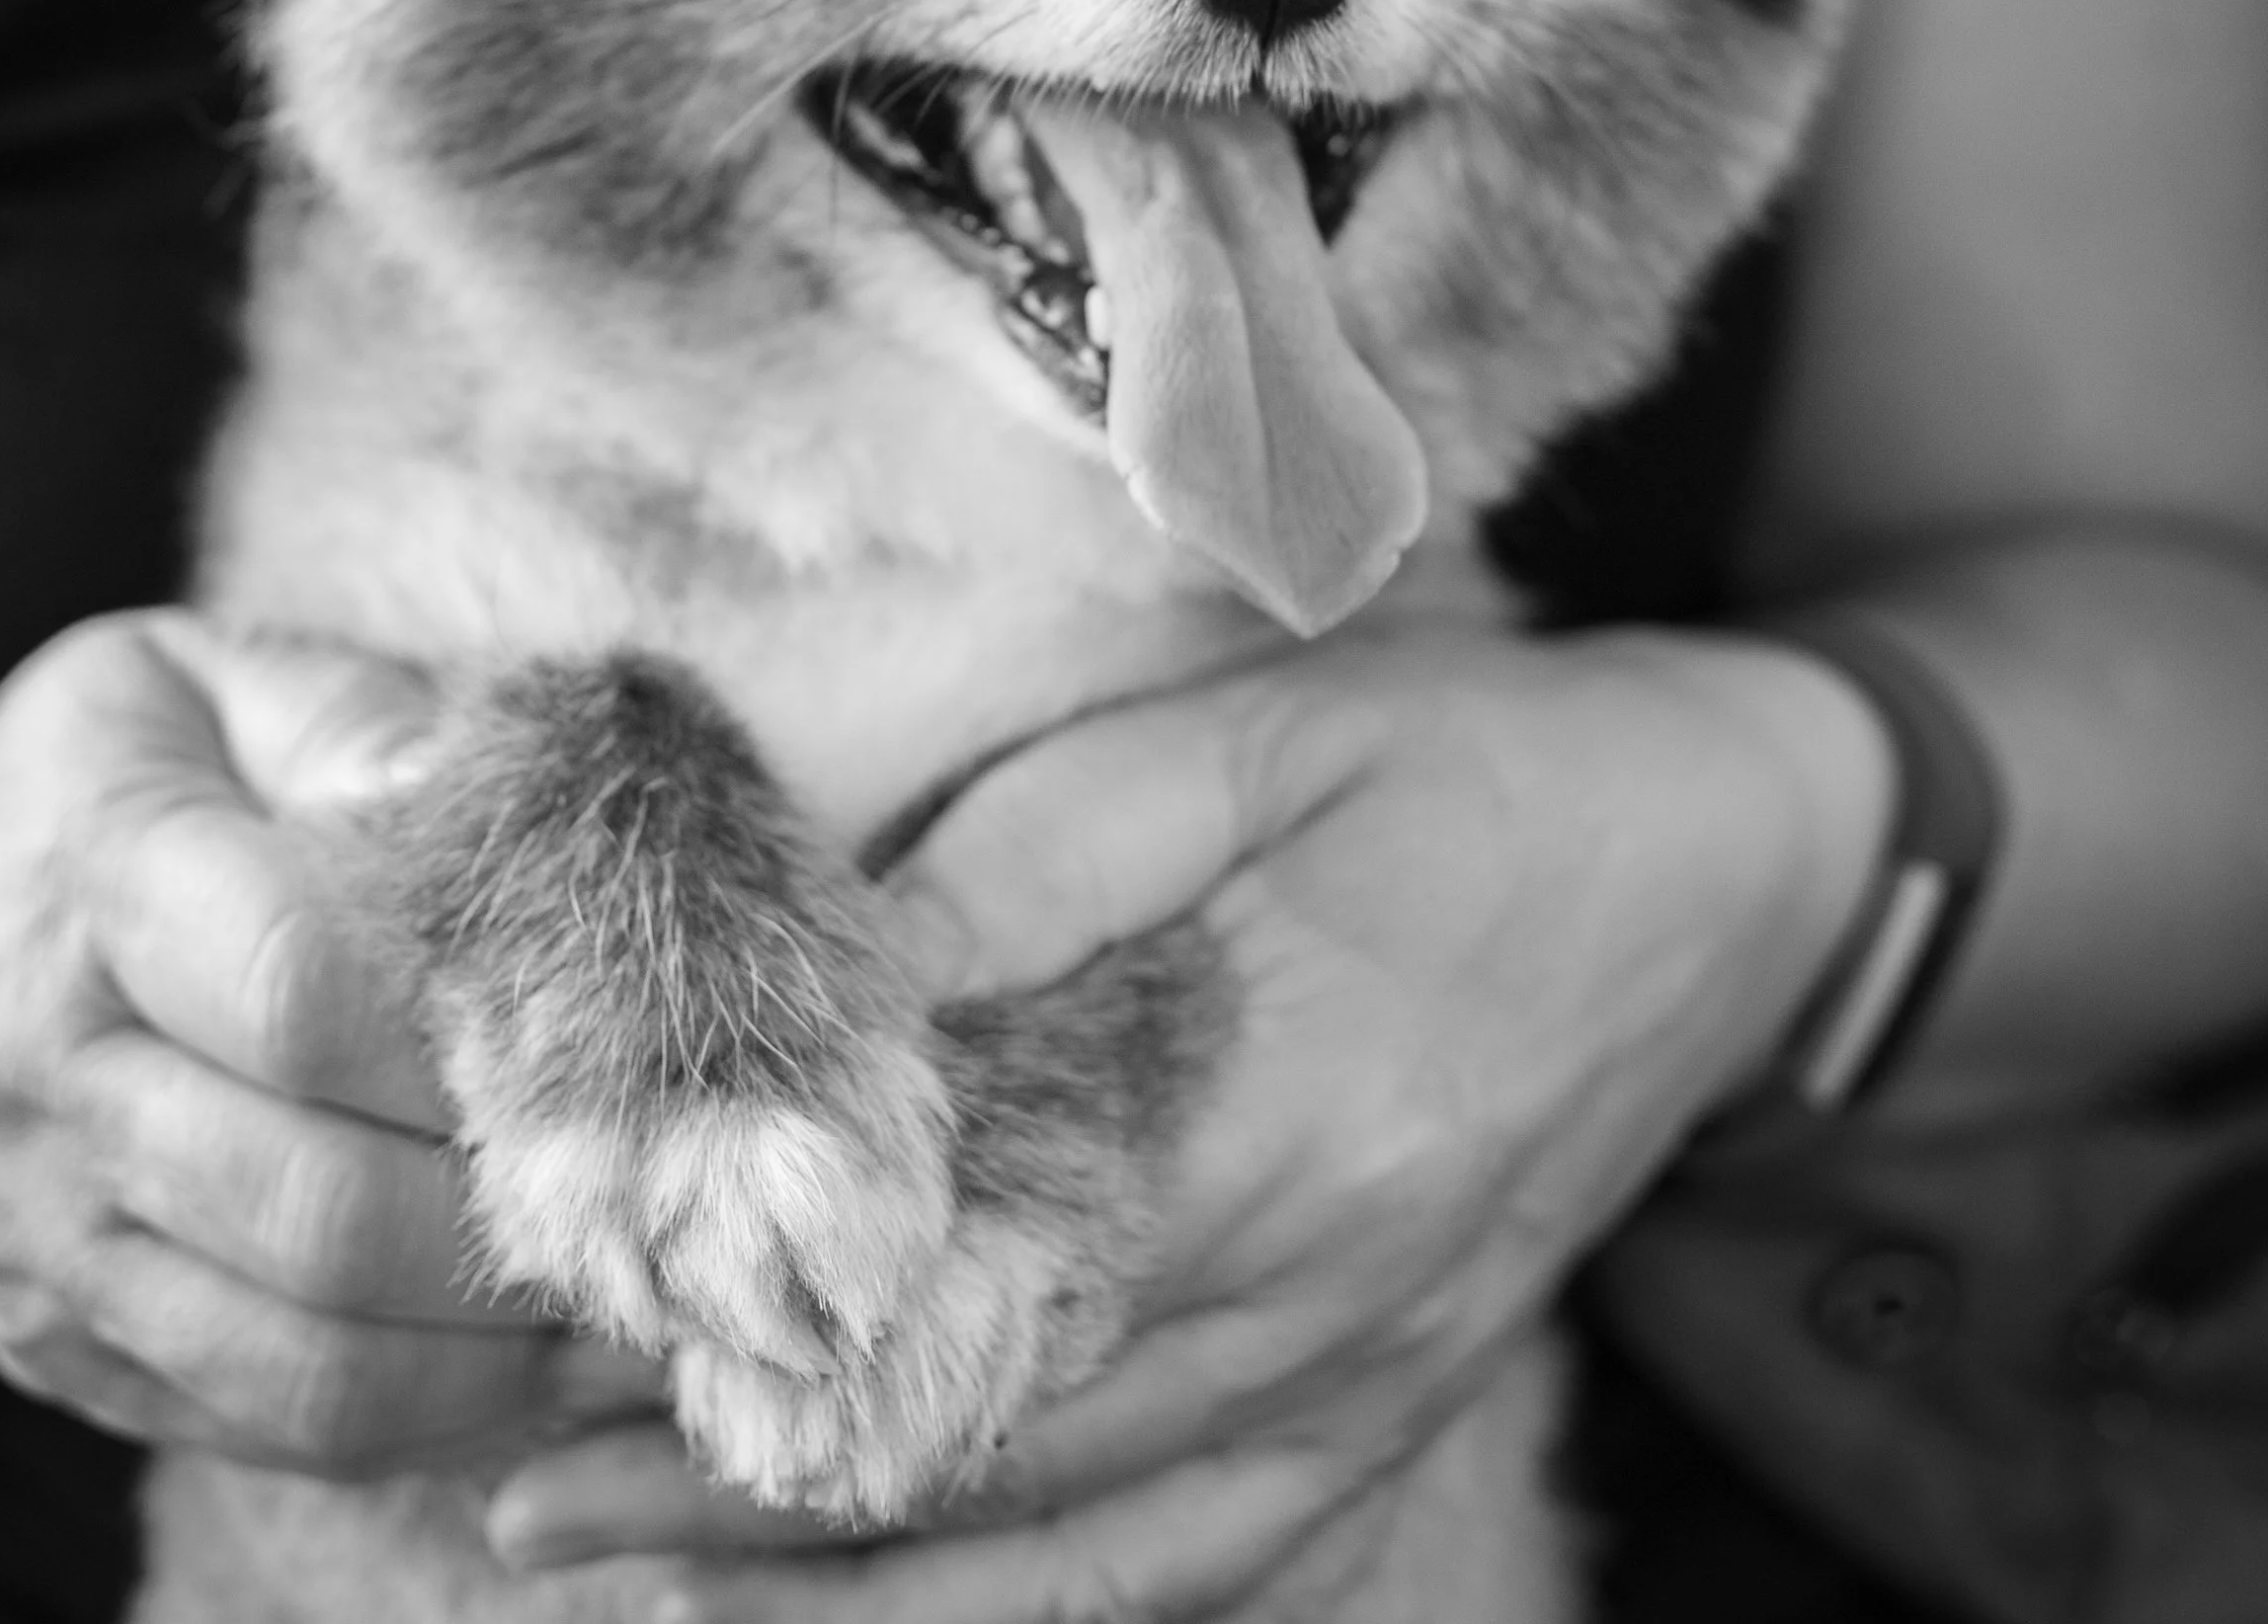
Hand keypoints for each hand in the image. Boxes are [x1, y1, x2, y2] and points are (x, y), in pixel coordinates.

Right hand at [0, 609, 649, 1473]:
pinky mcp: (71, 1345)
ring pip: (310, 1357)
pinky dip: (438, 1419)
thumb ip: (365, 723)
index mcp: (102, 881)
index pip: (305, 993)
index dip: (478, 1034)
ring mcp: (46, 1238)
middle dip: (522, 1219)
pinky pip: (276, 1426)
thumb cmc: (143, 764)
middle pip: (321, 1208)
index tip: (632, 1037)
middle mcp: (51, 1083)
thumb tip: (513, 805)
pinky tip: (556, 1365)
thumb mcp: (229, 685)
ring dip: (502, 1354)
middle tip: (679, 1199)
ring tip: (649, 1298)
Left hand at [487, 617, 1887, 1613]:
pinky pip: (1214, 1570)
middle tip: (531, 1495)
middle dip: (754, 1479)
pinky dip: (1048, 1620)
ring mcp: (1378, 1378)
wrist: (1736, 860)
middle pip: (1003, 1434)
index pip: (988, 1260)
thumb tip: (858, 958)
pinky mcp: (1405, 1406)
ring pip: (1088, 1544)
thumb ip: (1061, 846)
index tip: (590, 1331)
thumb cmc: (1484, 765)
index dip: (782, 1312)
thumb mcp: (1275, 733)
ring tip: (641, 1590)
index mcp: (1291, 1103)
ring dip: (862, 1587)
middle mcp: (1332, 1291)